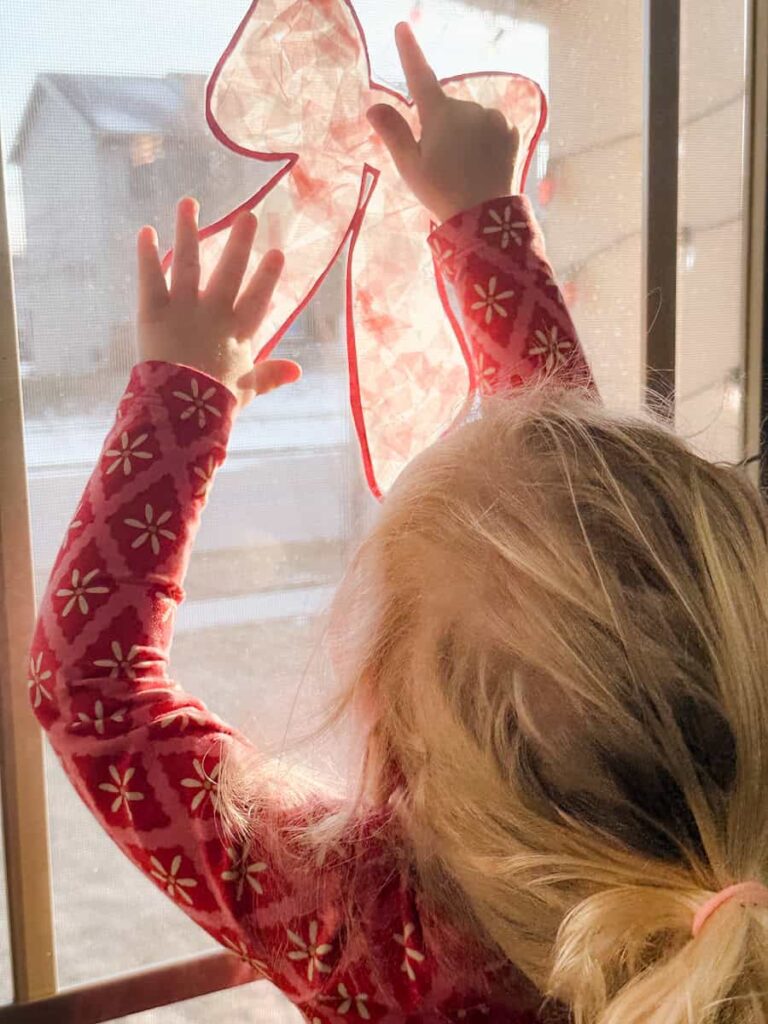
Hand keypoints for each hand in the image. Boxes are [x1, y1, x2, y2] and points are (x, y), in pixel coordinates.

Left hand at [136, 198, 300, 410]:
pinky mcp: (154, 310)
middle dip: (239, 241)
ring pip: (188, 262)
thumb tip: (298, 370)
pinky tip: (145, 231)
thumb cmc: (216, 403)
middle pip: (229, 270)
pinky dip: (147, 254)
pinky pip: (150, 277)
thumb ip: (271, 376)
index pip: (258, 297)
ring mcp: (184, 307)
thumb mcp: (248, 391)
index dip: (267, 276)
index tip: (276, 252)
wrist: (181, 407)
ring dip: (188, 231)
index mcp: (239, 332)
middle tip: (248, 214)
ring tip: (189, 203)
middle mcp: (214, 311)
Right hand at [366, 23, 518, 223]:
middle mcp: (468, 108)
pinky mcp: (511, 131)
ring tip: (464, 169)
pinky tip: (483, 166)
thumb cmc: (441, 192)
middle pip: (448, 110)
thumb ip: (393, 133)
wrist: (485, 216)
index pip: (420, 76)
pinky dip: (486, 143)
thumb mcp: (410, 167)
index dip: (410, 51)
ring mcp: (493, 118)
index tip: (402, 26)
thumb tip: (373, 107)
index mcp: (440, 114)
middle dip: (443, 128)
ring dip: (466, 136)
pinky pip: (493, 130)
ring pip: (472, 120)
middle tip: (441, 164)